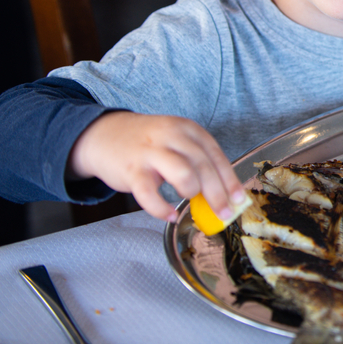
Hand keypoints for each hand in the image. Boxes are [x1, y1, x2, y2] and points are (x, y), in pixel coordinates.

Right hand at [68, 111, 245, 222]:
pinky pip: (150, 194)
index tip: (239, 199)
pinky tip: (169, 214)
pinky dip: (162, 209)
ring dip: (191, 191)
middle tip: (224, 213)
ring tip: (188, 199)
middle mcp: (172, 136)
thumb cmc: (147, 144)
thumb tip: (222, 194)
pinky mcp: (132, 169)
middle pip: (204, 167)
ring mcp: (151, 152)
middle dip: (218, 194)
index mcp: (188, 129)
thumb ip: (196, 162)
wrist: (103, 135)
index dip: (230, 180)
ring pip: (183, 174)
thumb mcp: (176, 142)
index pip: (216, 156)